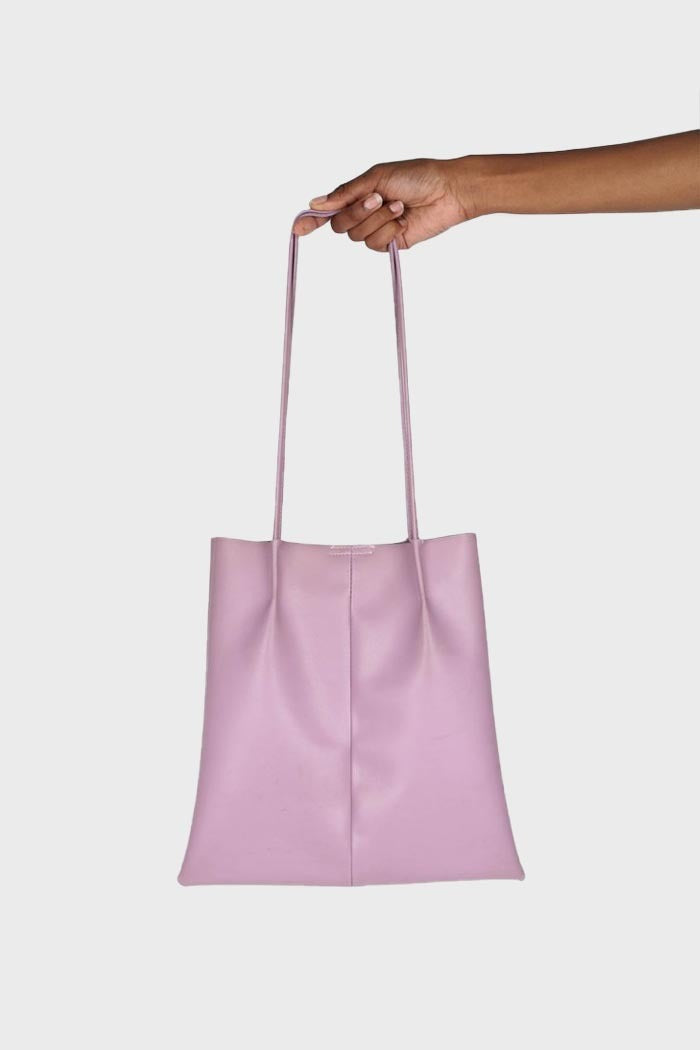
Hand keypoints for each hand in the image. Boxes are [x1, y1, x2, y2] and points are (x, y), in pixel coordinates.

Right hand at [293, 158, 479, 250]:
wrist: (446, 191)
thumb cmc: (416, 176)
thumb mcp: (376, 177)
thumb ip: (345, 193)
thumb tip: (315, 204)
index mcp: (358, 194)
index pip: (328, 211)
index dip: (312, 221)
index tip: (297, 230)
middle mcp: (364, 213)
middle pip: (340, 226)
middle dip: (357, 212)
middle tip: (378, 198)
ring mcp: (377, 229)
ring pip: (357, 236)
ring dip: (377, 219)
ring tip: (398, 205)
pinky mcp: (391, 243)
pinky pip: (375, 244)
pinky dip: (388, 231)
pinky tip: (403, 220)